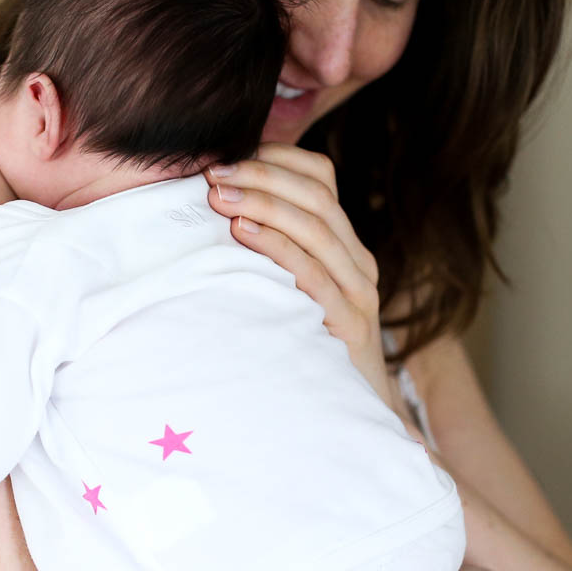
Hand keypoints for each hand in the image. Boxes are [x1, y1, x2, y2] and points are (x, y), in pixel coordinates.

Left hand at [203, 145, 397, 411]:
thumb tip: (213, 210)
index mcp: (344, 244)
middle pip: (316, 196)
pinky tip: (242, 234)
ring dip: (264, 205)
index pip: (321, 177)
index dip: (275, 158)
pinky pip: (314, 276)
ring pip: (317, 229)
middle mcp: (358, 262)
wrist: (352, 414)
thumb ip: (270, 254)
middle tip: (213, 173)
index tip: (227, 156)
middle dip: (261, 176)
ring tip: (219, 196)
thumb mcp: (291, 293)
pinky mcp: (350, 326)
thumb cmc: (307, 349)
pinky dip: (277, 248)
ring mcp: (359, 294)